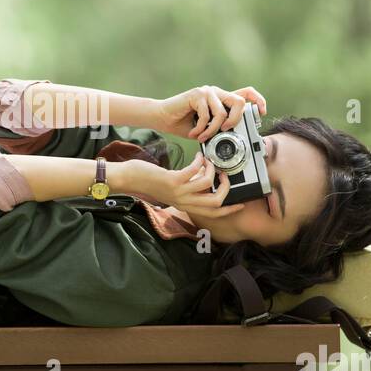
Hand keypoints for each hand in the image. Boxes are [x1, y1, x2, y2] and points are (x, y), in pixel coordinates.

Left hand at [122, 153, 245, 218]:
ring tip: (209, 162)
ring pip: (207, 184)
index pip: (213, 214)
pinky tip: (198, 156)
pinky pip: (194, 171)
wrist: (131, 180)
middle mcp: (184, 202)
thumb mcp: (174, 189)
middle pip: (215, 202)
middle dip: (225, 188)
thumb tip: (206, 175)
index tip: (240, 203)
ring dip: (212, 169)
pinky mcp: (173, 180)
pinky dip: (200, 161)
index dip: (229, 210)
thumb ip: (190, 187)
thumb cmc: (151, 182)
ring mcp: (179, 192)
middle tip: (224, 175)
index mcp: (186, 205)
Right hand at [153, 85, 267, 140]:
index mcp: (221, 99)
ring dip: (212, 130)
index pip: (246, 93)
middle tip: (224, 131)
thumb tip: (238, 137)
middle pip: (239, 101)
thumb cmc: (184, 124)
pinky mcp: (197, 94)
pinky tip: (193, 132)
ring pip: (222, 113)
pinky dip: (201, 129)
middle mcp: (216, 92)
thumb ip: (221, 127)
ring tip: (202, 137)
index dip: (258, 100)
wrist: (162, 119)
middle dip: (235, 120)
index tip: (262, 112)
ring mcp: (207, 92)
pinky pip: (207, 115)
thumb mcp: (208, 128)